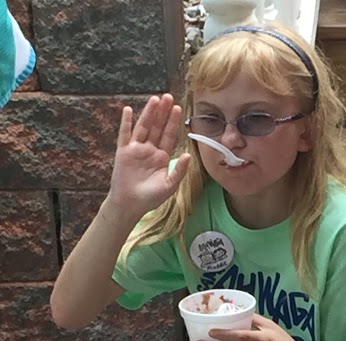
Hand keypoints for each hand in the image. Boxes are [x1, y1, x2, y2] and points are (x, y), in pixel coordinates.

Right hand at [106, 94, 190, 219]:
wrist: (130, 205)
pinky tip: (129, 110)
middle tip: (169, 97)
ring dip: (148, 113)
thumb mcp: (169, 185)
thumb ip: (179, 170)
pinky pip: (125, 134)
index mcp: (162, 157)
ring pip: (143, 127)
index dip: (173, 123)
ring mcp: (136, 149)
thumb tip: (188, 155)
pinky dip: (126, 122)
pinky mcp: (123, 152)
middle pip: (157, 127)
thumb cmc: (151, 198)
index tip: (179, 109)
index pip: (169, 136)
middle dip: (163, 113)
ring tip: (155, 99)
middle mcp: (150, 150)